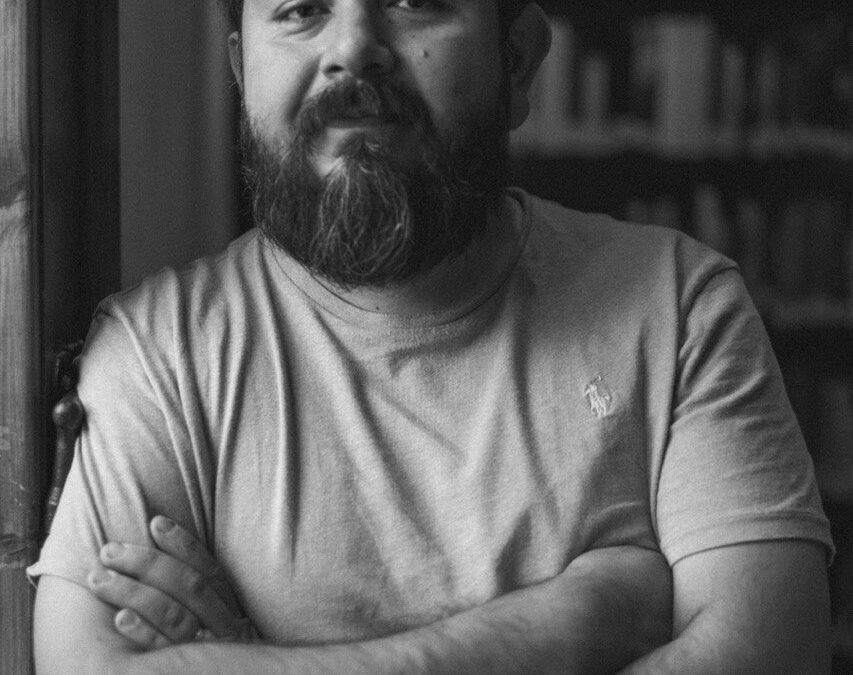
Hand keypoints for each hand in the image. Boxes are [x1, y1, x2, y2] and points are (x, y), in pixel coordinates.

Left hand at [87, 515, 257, 649]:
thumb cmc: (217, 658)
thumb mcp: (221, 626)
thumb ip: (203, 598)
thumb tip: (164, 554)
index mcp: (230, 611)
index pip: (208, 570)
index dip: (183, 544)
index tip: (155, 522)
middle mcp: (223, 627)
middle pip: (187, 587)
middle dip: (147, 563)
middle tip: (109, 550)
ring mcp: (206, 652)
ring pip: (172, 614)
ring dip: (132, 592)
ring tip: (98, 578)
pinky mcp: (185, 671)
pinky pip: (163, 653)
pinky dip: (142, 633)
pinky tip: (118, 618)